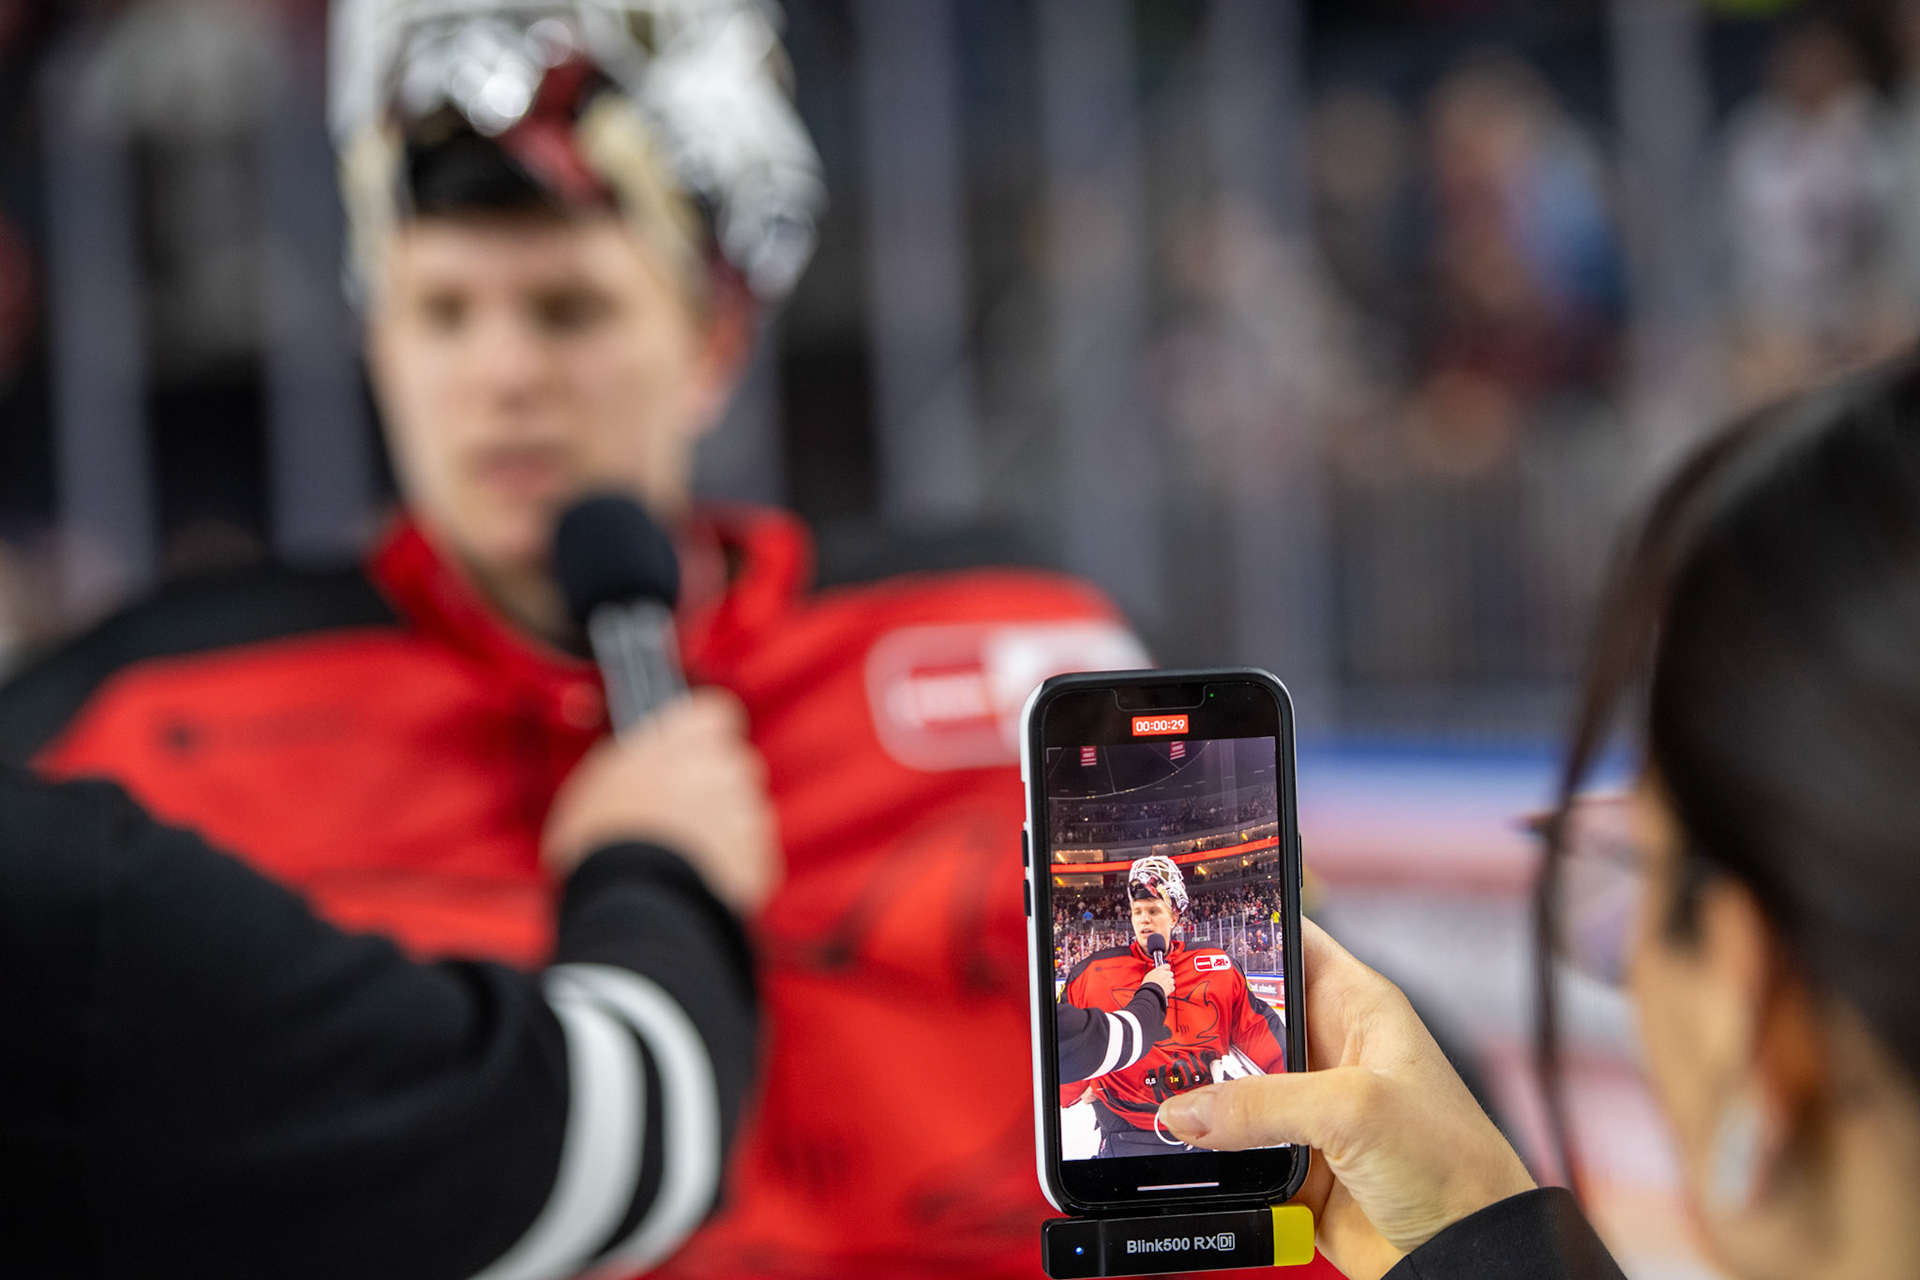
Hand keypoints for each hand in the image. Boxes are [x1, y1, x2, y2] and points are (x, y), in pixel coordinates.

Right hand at [542, 688, 781, 914]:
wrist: (636, 904)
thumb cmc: (603, 841)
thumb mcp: (598, 782)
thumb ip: (635, 760)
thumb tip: (645, 755)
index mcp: (687, 740)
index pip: (717, 711)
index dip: (703, 732)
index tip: (687, 750)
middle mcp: (727, 769)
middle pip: (733, 765)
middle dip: (714, 783)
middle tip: (677, 813)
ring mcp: (748, 814)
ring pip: (744, 810)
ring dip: (723, 826)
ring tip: (682, 857)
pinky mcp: (761, 859)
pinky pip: (752, 853)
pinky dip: (733, 864)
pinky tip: (698, 880)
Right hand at [1142, 964, 1173, 996]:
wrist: (1151, 992)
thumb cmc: (1148, 984)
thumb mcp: (1149, 975)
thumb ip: (1155, 972)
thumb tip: (1156, 973)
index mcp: (1160, 970)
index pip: (1167, 966)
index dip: (1167, 968)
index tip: (1166, 970)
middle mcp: (1165, 974)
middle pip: (1171, 973)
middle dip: (1168, 976)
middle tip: (1164, 979)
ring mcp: (1169, 981)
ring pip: (1172, 980)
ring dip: (1169, 982)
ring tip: (1163, 986)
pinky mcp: (1171, 987)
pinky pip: (1173, 987)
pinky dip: (1170, 988)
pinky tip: (1165, 989)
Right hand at [1155, 919, 1534, 1279]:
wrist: (1466, 1254)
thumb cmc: (1451, 1162)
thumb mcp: (1355, 1109)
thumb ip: (1264, 1103)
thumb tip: (1185, 1110)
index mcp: (1357, 1007)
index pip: (1291, 944)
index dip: (1242, 932)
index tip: (1185, 928)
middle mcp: (1329, 1052)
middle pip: (1245, 1018)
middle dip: (1199, 1019)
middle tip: (1147, 1017)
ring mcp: (1308, 1111)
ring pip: (1230, 1087)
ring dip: (1197, 1092)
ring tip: (1147, 1081)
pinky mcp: (1293, 1165)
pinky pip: (1232, 1148)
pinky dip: (1204, 1150)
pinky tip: (1173, 1144)